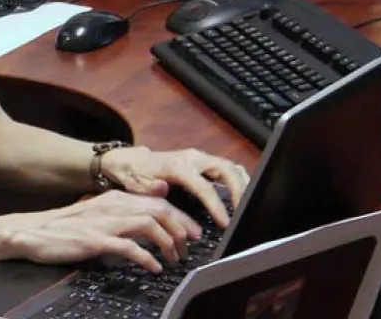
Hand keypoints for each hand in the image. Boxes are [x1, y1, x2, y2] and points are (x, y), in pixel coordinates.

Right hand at [0, 191, 203, 272]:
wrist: (32, 231)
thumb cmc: (65, 227)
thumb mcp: (98, 214)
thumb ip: (122, 215)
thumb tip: (148, 222)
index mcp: (116, 198)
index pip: (158, 202)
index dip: (181, 217)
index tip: (192, 232)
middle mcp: (114, 205)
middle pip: (160, 210)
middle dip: (182, 228)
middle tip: (191, 245)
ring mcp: (105, 222)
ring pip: (150, 225)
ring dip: (168, 243)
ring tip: (174, 259)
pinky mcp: (96, 240)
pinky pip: (130, 247)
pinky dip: (147, 258)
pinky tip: (154, 268)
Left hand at [98, 146, 251, 227]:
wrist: (133, 161)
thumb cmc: (136, 176)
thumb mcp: (137, 185)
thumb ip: (150, 188)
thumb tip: (162, 188)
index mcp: (177, 166)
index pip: (204, 187)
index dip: (216, 206)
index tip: (225, 223)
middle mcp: (193, 158)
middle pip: (226, 169)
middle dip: (239, 191)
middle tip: (244, 213)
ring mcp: (200, 158)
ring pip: (231, 166)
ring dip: (242, 185)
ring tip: (247, 206)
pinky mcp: (204, 162)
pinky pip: (228, 168)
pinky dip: (239, 180)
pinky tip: (243, 196)